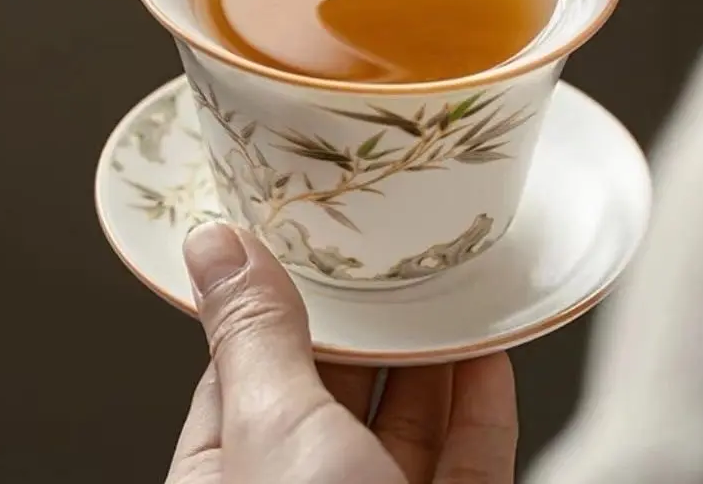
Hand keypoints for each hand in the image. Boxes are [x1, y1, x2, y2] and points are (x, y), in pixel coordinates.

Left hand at [167, 222, 517, 482]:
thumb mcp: (274, 429)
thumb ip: (255, 335)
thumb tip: (213, 243)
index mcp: (230, 479)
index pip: (245, 371)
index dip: (278, 304)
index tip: (306, 244)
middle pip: (336, 394)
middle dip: (365, 326)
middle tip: (389, 252)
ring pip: (407, 425)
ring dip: (430, 359)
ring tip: (445, 286)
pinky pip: (470, 459)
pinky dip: (482, 407)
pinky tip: (488, 355)